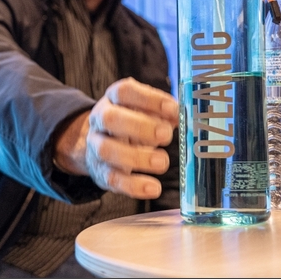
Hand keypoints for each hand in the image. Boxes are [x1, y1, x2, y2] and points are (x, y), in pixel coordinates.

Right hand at [53, 77, 177, 199]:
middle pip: (110, 119)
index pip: (125, 92)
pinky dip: (133, 185)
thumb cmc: (133, 123)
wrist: (102, 142)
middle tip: (166, 135)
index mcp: (114, 99)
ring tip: (162, 162)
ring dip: (136, 157)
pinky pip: (112, 178)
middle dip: (139, 127)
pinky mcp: (100, 171)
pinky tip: (153, 188)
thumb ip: (165, 112)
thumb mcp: (147, 111)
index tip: (174, 109)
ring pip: (107, 150)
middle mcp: (100, 119)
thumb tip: (184, 116)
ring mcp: (96, 146)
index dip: (149, 99)